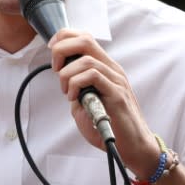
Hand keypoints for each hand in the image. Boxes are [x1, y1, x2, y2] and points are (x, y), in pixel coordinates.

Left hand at [48, 29, 158, 178]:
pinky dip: (76, 84)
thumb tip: (62, 76)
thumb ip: (75, 87)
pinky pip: (93, 76)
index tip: (51, 52)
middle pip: (85, 40)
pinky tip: (74, 98)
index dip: (63, 38)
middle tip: (56, 69)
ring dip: (67, 74)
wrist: (133, 147)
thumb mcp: (84, 102)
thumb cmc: (109, 125)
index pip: (84, 37)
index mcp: (104, 67)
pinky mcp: (117, 93)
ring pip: (86, 59)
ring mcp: (116, 80)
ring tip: (66, 92)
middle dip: (62, 49)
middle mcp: (112, 69)